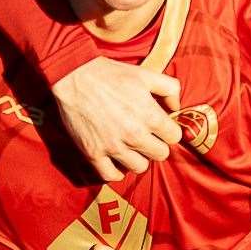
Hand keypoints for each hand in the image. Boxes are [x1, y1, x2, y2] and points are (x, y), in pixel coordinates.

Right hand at [52, 58, 183, 182]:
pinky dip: (116, 171)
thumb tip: (176, 107)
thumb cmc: (110, 74)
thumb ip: (169, 89)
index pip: (175, 137)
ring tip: (131, 146)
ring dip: (138, 157)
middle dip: (156, 144)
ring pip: (140, 167)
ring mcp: (113, 147)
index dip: (169, 130)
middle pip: (161, 154)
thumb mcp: (145, 74)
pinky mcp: (93, 153)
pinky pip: (111, 176)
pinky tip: (116, 160)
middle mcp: (134, 135)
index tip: (160, 125)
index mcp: (149, 115)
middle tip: (146, 135)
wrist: (73, 77)